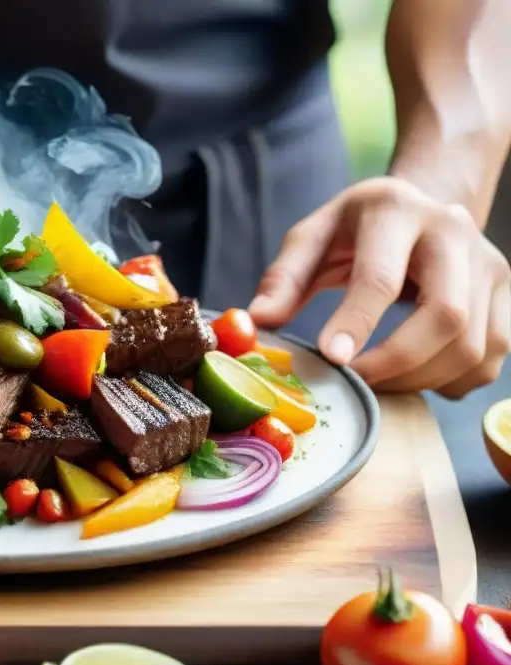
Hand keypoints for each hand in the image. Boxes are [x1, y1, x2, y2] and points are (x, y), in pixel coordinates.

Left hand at [248, 177, 510, 397]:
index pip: (381, 276)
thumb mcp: (313, 236)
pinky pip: (491, 358)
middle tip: (357, 382)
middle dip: (397, 362)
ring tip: (379, 381)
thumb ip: (284, 278)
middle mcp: (452, 231)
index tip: (332, 360)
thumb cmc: (356, 228)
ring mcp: (489, 263)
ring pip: (474, 345)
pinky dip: (451, 382)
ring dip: (421, 379)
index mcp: (395, 210)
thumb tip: (257, 321)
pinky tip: (415, 377)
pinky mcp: (507, 294)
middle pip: (445, 316)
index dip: (356, 323)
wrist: (422, 204)